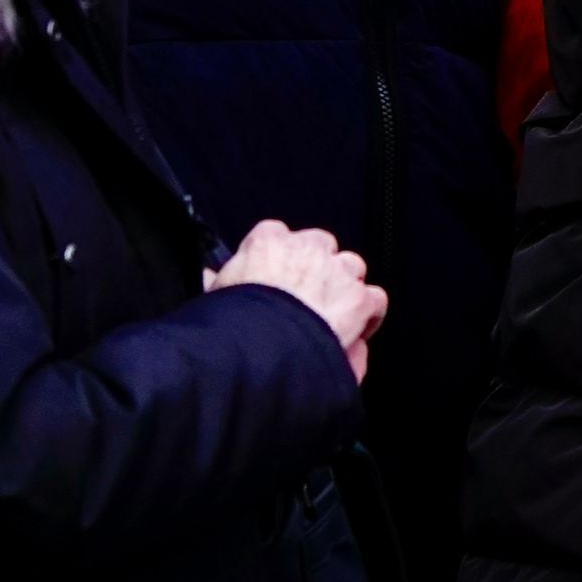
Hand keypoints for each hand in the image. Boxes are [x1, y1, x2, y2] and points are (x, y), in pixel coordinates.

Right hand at [205, 220, 386, 383]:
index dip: (277, 261)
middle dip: (315, 270)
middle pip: (320, 248)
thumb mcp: (212, 294)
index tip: (273, 280)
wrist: (262, 345)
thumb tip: (206, 276)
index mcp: (269, 240)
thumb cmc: (232, 322)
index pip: (276, 237)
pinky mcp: (360, 299)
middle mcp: (309, 247)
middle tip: (302, 301)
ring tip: (328, 315)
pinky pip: (374, 299)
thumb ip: (214, 279)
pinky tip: (355, 331)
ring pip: (350, 269)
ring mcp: (338, 271)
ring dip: (342, 288)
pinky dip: (368, 315)